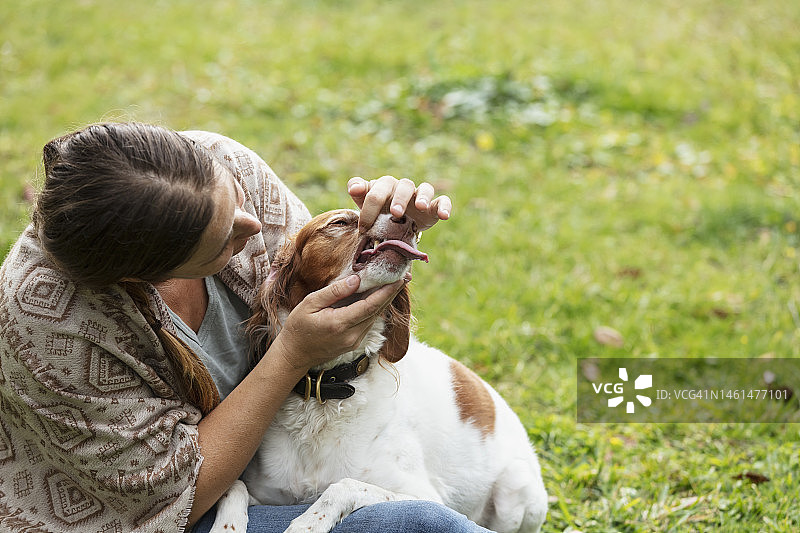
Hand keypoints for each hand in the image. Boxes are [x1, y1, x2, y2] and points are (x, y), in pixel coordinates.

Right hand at [271, 274, 405, 370]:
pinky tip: (380, 296)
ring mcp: (354, 341)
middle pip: (377, 311)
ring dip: (386, 300)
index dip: (386, 292)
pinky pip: (369, 322)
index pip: (370, 306)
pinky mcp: (354, 342)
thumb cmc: (298, 327)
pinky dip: (376, 308)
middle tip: (404, 276)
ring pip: (375, 317)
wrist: (294, 355)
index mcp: (340, 323)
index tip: (398, 278)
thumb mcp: (310, 303)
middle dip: (391, 293)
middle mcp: (351, 335)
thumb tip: (356, 280)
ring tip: (395, 283)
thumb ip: (334, 292)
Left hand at [347, 176, 451, 233]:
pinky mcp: (433, 207)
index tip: (364, 227)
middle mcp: (403, 188)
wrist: (394, 227)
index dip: (371, 205)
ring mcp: (419, 197)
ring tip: (420, 206)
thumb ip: (358, 191)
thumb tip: (354, 187)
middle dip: (399, 198)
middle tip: (395, 213)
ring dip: (423, 196)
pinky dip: (445, 206)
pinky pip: (443, 201)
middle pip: (404, 185)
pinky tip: (444, 216)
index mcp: (385, 186)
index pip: (378, 188)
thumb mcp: (364, 203)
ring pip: (425, 189)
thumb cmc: (377, 213)